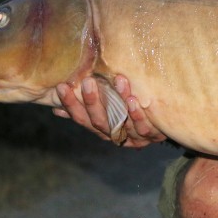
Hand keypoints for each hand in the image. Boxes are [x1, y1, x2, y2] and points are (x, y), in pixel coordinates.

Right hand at [52, 75, 167, 147]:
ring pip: (122, 121)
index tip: (61, 86)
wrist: (162, 130)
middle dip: (92, 101)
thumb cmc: (129, 118)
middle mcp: (113, 134)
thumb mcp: (107, 113)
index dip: (70, 104)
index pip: (81, 117)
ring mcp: (131, 136)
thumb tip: (56, 109)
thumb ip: (86, 109)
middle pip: (98, 120)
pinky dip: (137, 114)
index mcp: (100, 128)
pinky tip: (133, 100)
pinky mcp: (150, 136)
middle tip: (87, 81)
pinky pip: (143, 127)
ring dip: (119, 101)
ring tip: (118, 81)